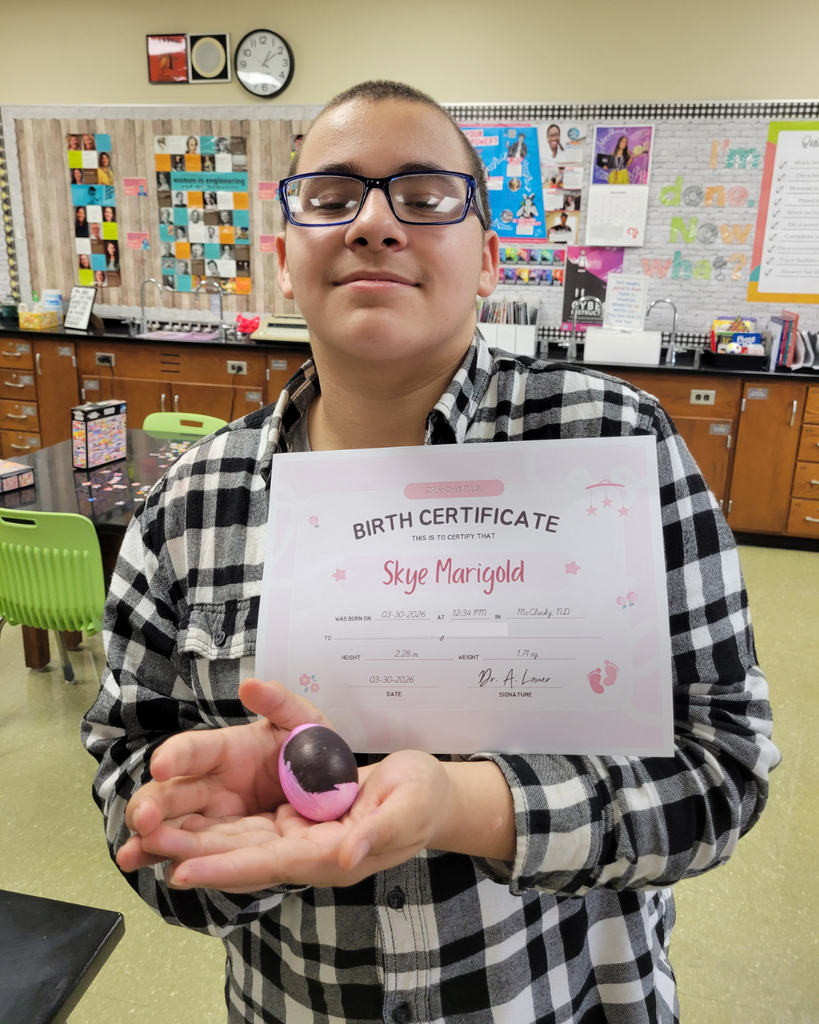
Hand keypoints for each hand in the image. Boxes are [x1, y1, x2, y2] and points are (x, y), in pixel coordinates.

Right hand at [116, 678, 332, 873]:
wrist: (337, 792)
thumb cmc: (314, 751)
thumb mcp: (304, 723)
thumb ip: (280, 703)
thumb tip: (252, 684)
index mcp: (226, 750)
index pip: (192, 750)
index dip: (175, 756)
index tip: (161, 765)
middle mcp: (214, 785)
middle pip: (172, 795)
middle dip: (151, 806)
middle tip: (142, 819)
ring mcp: (220, 819)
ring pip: (178, 831)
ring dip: (154, 843)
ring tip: (131, 855)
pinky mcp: (232, 848)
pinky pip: (206, 858)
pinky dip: (185, 866)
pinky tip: (171, 874)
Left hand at [136, 749, 454, 891]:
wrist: (429, 796)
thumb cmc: (422, 799)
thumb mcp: (408, 808)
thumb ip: (377, 833)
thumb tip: (344, 855)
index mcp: (335, 854)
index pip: (273, 864)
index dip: (229, 868)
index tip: (185, 871)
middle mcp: (310, 853)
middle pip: (244, 858)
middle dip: (196, 855)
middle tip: (147, 849)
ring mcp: (302, 839)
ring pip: (240, 844)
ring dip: (197, 843)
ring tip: (151, 839)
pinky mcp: (298, 823)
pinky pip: (250, 830)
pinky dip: (216, 829)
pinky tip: (186, 824)